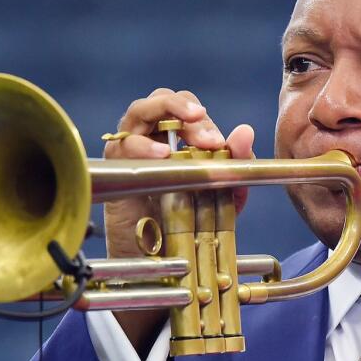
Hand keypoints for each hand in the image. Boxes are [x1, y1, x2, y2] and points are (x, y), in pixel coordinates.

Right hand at [102, 88, 254, 357]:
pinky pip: (122, 144)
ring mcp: (131, 147)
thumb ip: (235, 164)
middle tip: (207, 139)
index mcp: (181, 138)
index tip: (222, 144)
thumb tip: (245, 132)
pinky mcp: (115, 166)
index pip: (191, 112)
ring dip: (164, 114)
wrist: (160, 261)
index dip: (206, 122)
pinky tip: (160, 155)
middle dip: (186, 111)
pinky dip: (141, 146)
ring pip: (139, 110)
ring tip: (183, 142)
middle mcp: (154, 136)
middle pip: (163, 99)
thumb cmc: (189, 224)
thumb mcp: (222, 195)